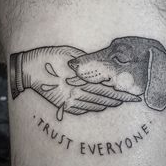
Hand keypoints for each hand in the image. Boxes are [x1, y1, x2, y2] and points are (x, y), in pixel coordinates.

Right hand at [11, 46, 140, 120]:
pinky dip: (96, 108)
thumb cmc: (48, 56)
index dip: (124, 93)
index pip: (108, 89)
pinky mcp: (64, 108)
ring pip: (97, 107)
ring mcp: (70, 104)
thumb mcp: (68, 53)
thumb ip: (87, 64)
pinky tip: (103, 106)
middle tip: (135, 100)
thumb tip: (103, 69)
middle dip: (121, 100)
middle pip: (105, 100)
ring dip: (110, 105)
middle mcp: (77, 95)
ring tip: (120, 102)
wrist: (28, 70)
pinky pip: (86, 111)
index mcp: (80, 81)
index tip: (137, 96)